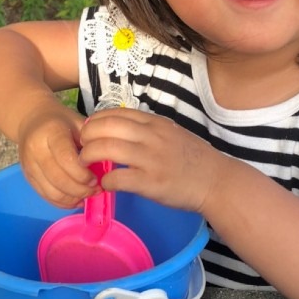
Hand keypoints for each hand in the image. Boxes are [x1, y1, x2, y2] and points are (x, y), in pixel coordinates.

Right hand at [18, 103, 97, 207]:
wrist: (32, 120)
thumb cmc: (62, 121)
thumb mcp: (79, 123)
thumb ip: (92, 142)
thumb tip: (106, 168)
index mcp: (51, 133)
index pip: (66, 159)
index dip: (83, 174)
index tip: (97, 178)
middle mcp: (35, 150)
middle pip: (58, 179)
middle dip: (81, 190)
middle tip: (96, 189)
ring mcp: (28, 165)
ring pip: (52, 192)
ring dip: (73, 198)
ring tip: (88, 194)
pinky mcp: (28, 177)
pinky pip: (46, 196)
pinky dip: (63, 202)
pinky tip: (77, 199)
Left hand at [79, 108, 220, 212]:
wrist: (217, 181)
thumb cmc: (193, 159)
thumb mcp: (172, 133)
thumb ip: (147, 130)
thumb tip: (118, 131)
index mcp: (155, 122)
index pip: (115, 113)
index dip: (95, 121)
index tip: (88, 131)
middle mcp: (151, 136)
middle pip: (105, 127)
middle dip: (86, 137)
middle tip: (81, 148)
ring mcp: (151, 159)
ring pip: (107, 149)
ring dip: (89, 157)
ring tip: (85, 165)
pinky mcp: (151, 183)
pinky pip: (117, 178)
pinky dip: (105, 181)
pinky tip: (104, 185)